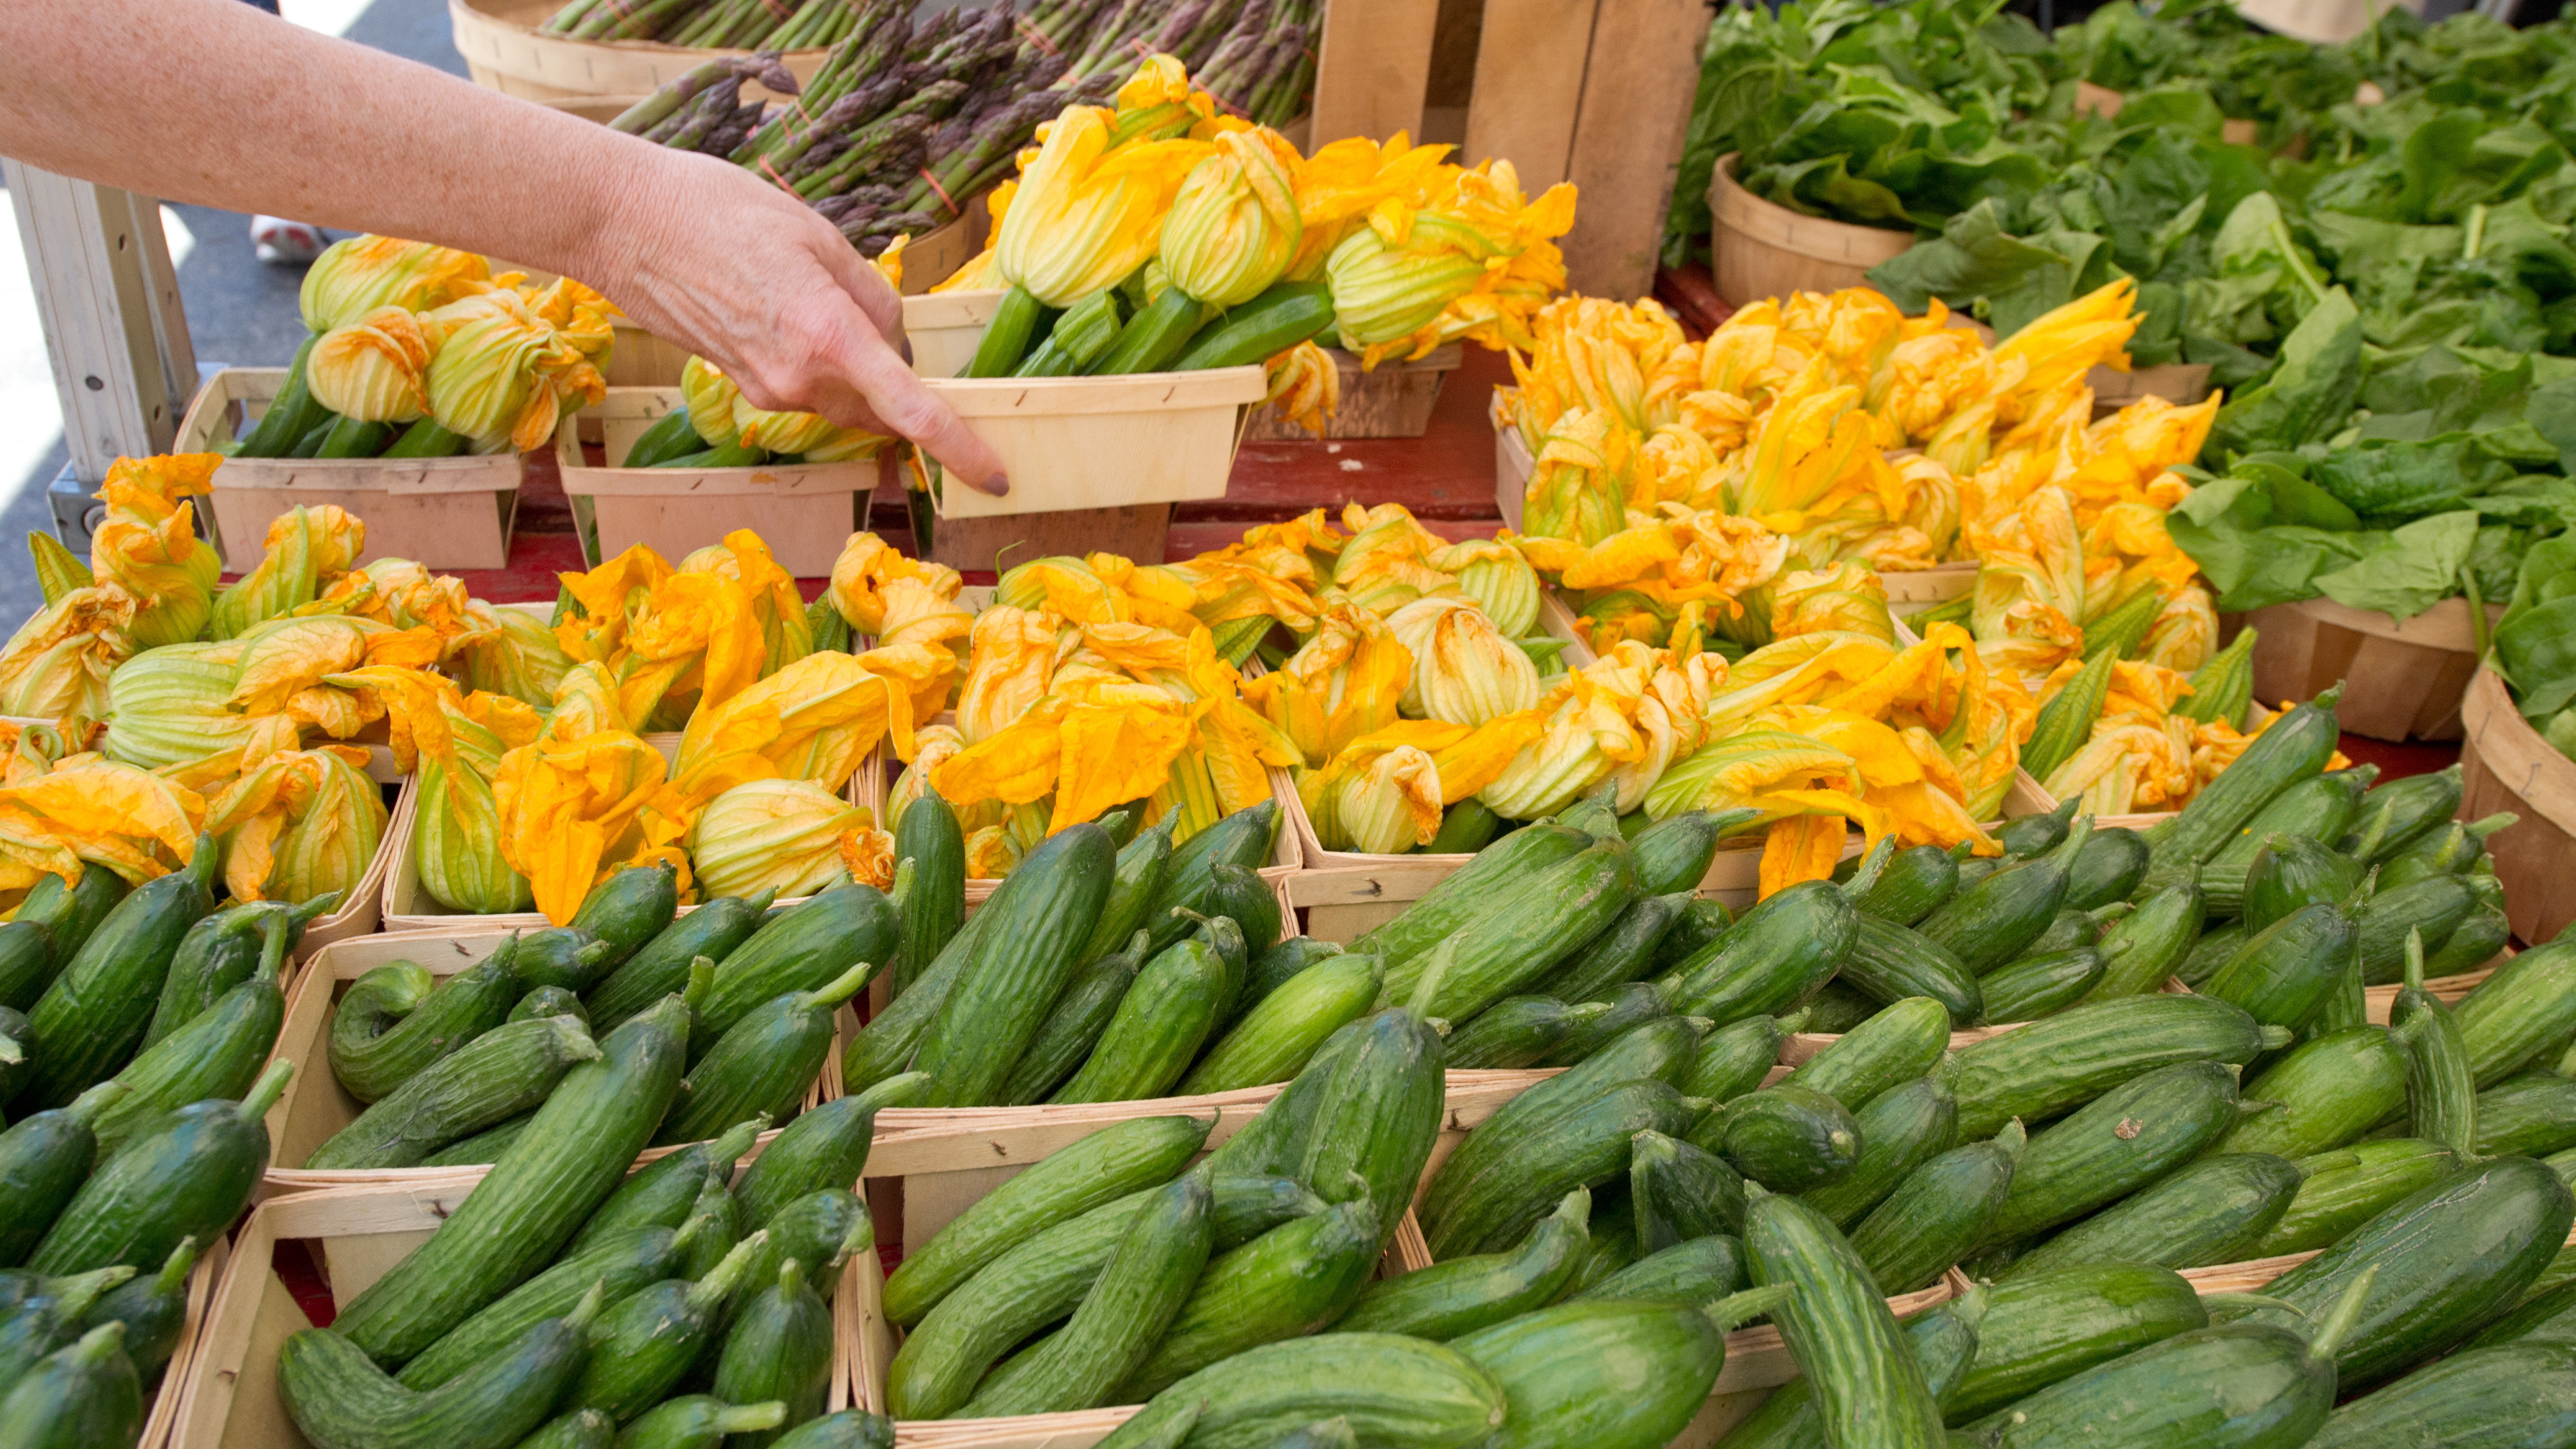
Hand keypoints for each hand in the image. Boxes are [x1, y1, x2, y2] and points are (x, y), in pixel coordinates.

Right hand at [588, 147, 1007, 495]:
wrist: (622, 224)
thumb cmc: (719, 211)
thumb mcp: (818, 236)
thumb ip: (871, 295)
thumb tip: (894, 340)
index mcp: (828, 336)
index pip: (912, 410)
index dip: (961, 447)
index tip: (995, 476)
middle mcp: (799, 380)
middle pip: (883, 405)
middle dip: (900, 378)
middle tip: (877, 312)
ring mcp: (767, 391)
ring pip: (846, 398)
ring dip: (857, 367)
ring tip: (812, 291)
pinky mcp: (744, 387)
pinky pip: (808, 388)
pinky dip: (820, 363)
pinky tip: (785, 307)